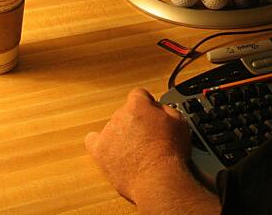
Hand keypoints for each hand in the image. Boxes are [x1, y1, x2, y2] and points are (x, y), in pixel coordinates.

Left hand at [85, 88, 192, 203]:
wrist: (157, 177)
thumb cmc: (169, 152)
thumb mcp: (178, 121)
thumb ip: (165, 108)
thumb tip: (158, 108)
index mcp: (138, 105)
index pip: (138, 94)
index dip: (146, 102)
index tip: (150, 111)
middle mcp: (120, 116)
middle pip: (125, 112)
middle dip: (135, 121)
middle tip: (147, 135)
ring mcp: (107, 134)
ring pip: (112, 127)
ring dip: (122, 134)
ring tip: (135, 150)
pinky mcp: (99, 152)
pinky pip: (93, 140)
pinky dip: (101, 143)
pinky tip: (111, 149)